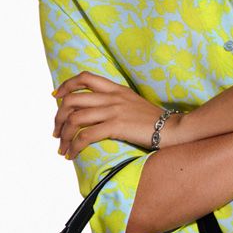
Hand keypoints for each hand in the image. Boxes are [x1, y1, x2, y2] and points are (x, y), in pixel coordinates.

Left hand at [51, 72, 170, 157]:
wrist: (175, 129)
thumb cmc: (157, 121)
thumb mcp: (134, 104)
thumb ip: (116, 102)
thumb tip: (97, 111)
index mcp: (117, 89)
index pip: (85, 78)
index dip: (66, 85)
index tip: (56, 96)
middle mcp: (113, 97)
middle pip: (72, 99)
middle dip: (58, 117)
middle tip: (57, 132)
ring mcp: (115, 111)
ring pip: (74, 119)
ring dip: (63, 135)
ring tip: (62, 148)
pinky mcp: (117, 126)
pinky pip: (85, 135)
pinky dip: (74, 146)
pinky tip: (72, 154)